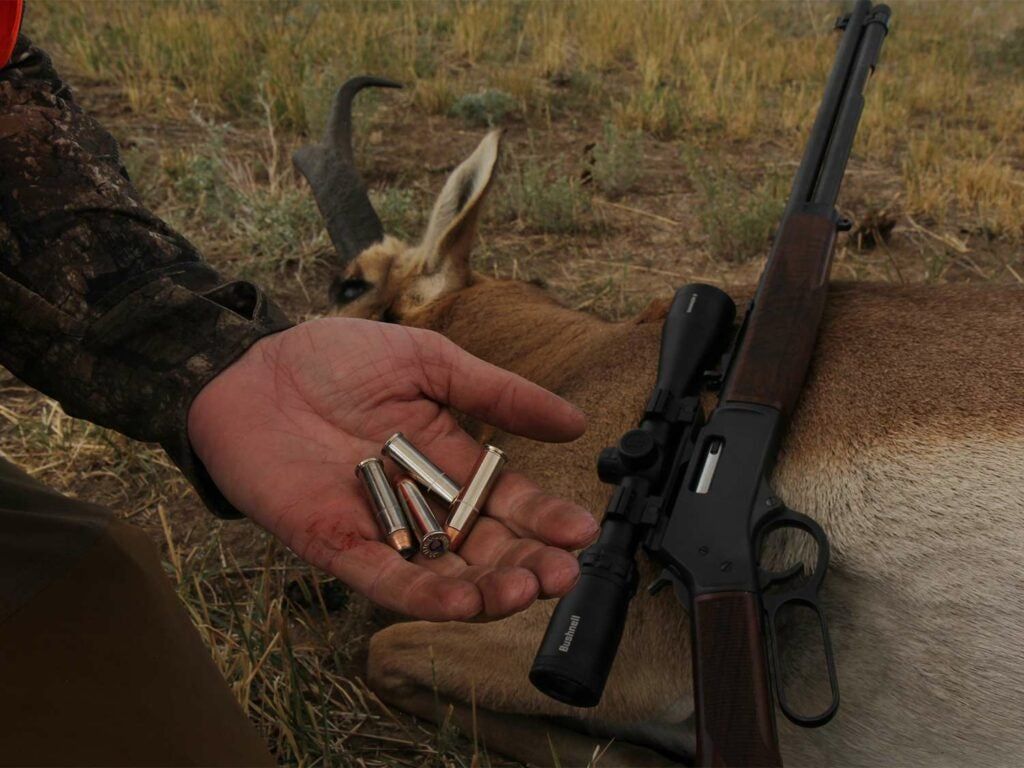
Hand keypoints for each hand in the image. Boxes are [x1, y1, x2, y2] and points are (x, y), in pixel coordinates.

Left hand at [187, 318, 596, 620]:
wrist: (253, 366)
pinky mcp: (337, 544)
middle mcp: (424, 503)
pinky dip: (423, 595)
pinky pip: (385, 579)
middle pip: (485, 546)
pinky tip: (461, 602)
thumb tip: (574, 422)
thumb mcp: (429, 361)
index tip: (583, 532)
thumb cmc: (338, 358)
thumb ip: (496, 393)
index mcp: (452, 461)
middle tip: (561, 576)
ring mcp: (383, 528)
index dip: (546, 519)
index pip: (510, 501)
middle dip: (526, 563)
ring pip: (443, 573)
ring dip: (486, 590)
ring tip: (523, 591)